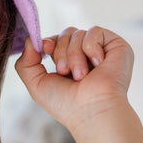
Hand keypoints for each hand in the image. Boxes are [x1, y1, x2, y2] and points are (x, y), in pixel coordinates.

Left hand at [15, 27, 133, 142]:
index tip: (45, 49)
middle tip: (66, 73)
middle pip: (66, 33)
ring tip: (81, 76)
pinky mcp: (116, 46)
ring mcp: (102, 51)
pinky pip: (94, 31)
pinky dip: (90, 48)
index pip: (56, 39)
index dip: (48, 42)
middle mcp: (86, 56)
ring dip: (74, 55)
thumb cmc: (66, 104)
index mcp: (70, 63)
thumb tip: (30, 40)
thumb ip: (25, 63)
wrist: (91, 111)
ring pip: (78, 33)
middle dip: (60, 52)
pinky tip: (97, 65)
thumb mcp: (36, 84)